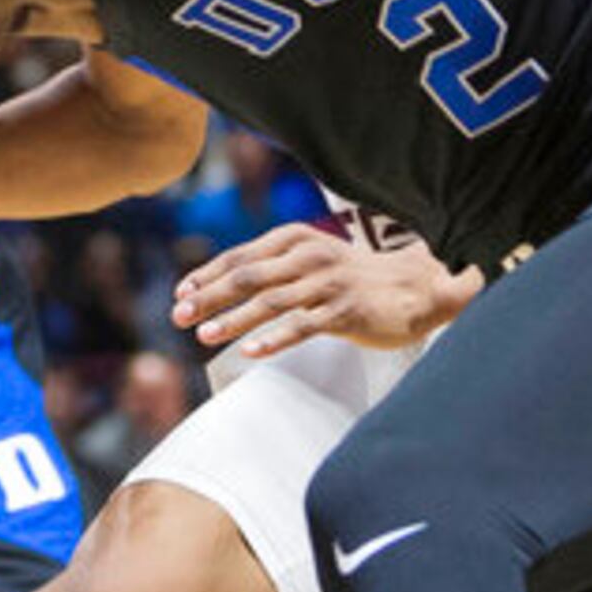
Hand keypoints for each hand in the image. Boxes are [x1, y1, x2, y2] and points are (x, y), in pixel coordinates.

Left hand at [173, 221, 466, 357]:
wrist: (413, 287)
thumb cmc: (352, 278)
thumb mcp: (310, 260)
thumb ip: (273, 268)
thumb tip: (223, 288)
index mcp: (295, 239)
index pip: (240, 255)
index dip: (206, 275)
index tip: (179, 294)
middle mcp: (308, 256)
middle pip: (248, 276)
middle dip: (209, 296)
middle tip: (178, 315)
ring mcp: (327, 283)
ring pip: (270, 301)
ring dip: (234, 319)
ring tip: (204, 335)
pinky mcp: (345, 310)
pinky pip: (303, 326)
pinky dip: (274, 339)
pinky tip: (251, 352)